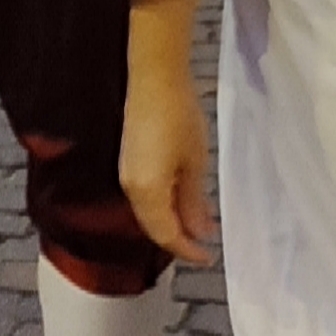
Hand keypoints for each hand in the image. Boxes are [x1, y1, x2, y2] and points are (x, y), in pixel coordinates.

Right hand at [119, 72, 214, 268]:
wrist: (154, 79)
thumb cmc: (179, 117)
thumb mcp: (194, 163)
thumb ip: (194, 201)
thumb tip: (199, 233)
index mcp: (147, 193)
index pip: (166, 235)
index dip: (187, 251)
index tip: (208, 257)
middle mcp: (130, 188)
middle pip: (154, 227)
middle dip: (179, 239)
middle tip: (205, 244)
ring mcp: (127, 174)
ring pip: (149, 212)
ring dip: (172, 222)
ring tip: (199, 223)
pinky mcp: (129, 161)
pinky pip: (145, 196)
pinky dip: (164, 205)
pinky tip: (182, 199)